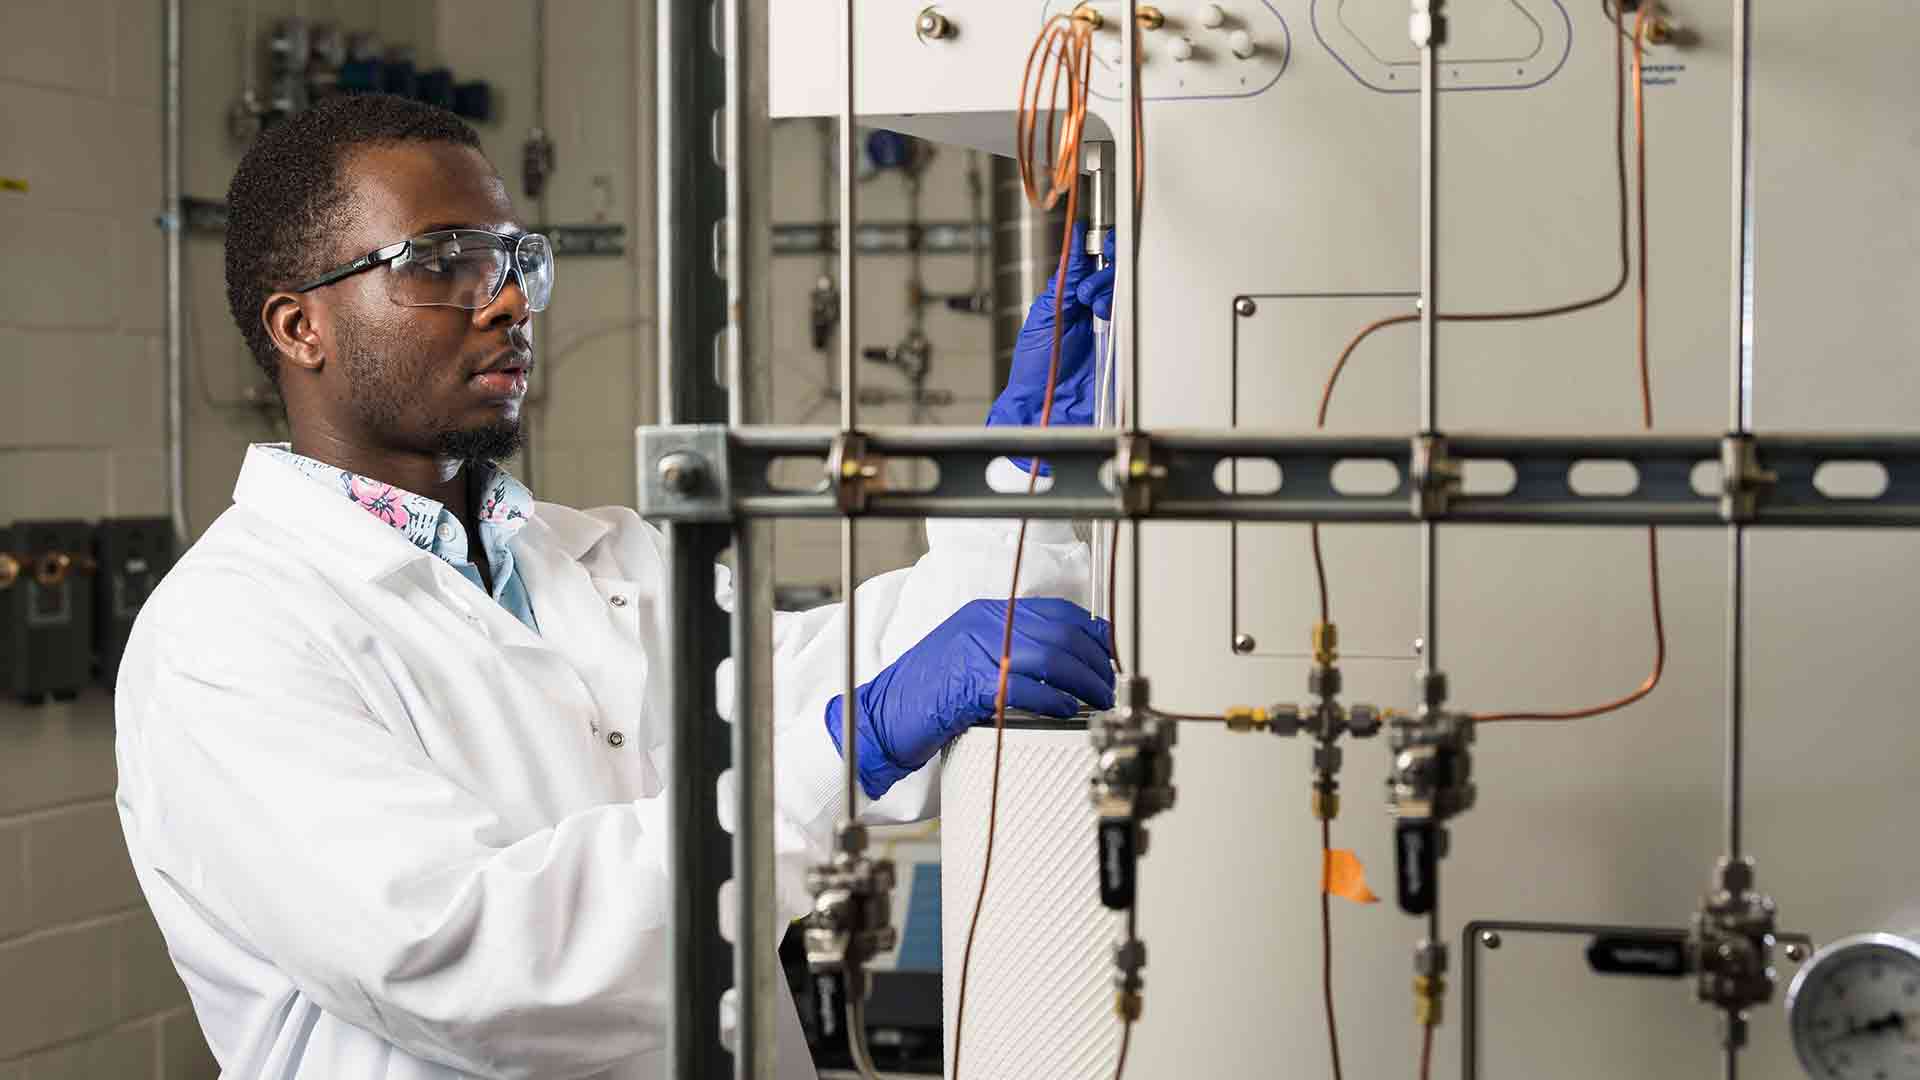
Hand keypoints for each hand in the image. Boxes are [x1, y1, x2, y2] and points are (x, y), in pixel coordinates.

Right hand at [825, 597, 1114, 797]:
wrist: (883, 714)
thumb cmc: (927, 691)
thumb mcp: (971, 655)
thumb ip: (1012, 649)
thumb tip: (1065, 661)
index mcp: (986, 613)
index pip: (1055, 611)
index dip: (1090, 632)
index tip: (1107, 654)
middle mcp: (983, 625)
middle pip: (1059, 634)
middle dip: (1094, 662)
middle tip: (1108, 686)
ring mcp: (976, 652)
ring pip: (1050, 657)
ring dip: (1083, 682)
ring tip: (1096, 701)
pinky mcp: (970, 684)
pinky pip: (1025, 687)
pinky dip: (1053, 700)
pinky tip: (1067, 710)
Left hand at [986, 221, 1116, 433]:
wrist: (1044, 406)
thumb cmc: (1037, 368)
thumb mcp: (1045, 316)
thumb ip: (1064, 279)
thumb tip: (1074, 243)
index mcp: (1075, 298)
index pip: (1099, 263)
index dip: (1105, 249)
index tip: (1104, 244)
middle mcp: (1097, 310)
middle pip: (1119, 274)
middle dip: (1105, 276)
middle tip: (1085, 294)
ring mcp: (1114, 328)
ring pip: (1130, 293)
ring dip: (1111, 295)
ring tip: (1093, 312)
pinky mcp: (1126, 346)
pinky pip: (1138, 321)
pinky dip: (1128, 313)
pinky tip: (1109, 319)